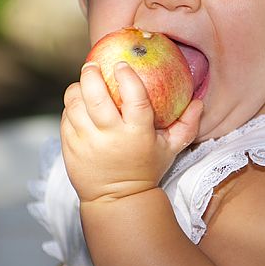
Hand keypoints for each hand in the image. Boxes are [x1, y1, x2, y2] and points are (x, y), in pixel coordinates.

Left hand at [60, 60, 203, 203]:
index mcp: (137, 134)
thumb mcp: (171, 149)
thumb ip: (187, 126)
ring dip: (78, 88)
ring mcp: (87, 143)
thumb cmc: (146, 169)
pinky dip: (71, 106)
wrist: (117, 200)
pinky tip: (79, 104)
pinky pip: (66, 118)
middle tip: (92, 65)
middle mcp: (110, 137)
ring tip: (84, 83)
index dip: (127, 77)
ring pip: (74, 104)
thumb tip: (198, 102)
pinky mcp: (70, 148)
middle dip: (91, 74)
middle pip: (95, 96)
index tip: (122, 65)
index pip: (134, 98)